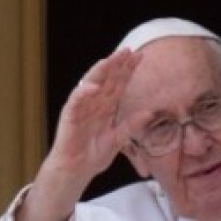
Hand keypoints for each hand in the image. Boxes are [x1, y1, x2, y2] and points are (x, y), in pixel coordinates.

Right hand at [43, 47, 142, 183]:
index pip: (118, 83)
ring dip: (100, 71)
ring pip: (90, 84)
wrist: (76, 170)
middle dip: (117, 64)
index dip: (128, 69)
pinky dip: (83, 93)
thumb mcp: (118, 139)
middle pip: (106, 79)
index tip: (140, 56)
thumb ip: (131, 125)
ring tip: (111, 60)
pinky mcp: (70, 117)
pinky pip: (76, 101)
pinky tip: (93, 86)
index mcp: (106, 107)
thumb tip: (150, 112)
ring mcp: (81, 108)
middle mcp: (94, 103)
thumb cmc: (93, 154)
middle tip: (128, 50)